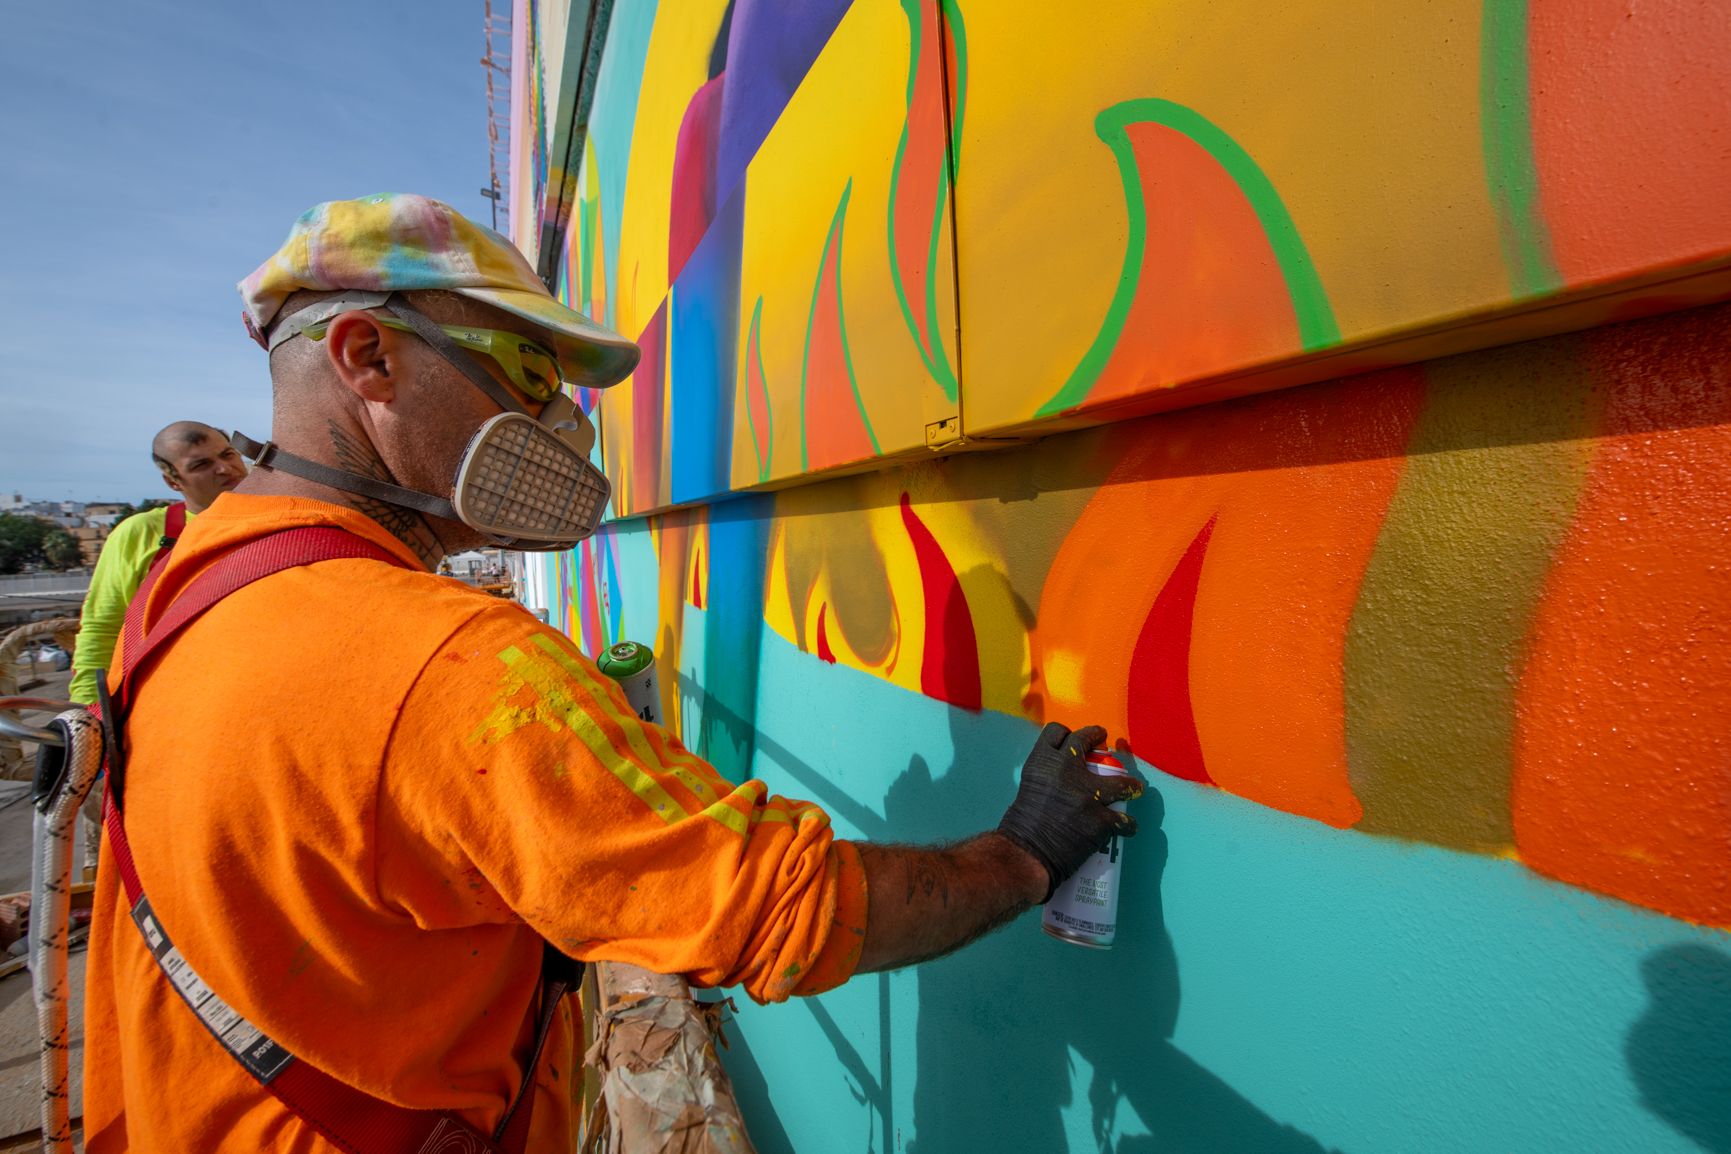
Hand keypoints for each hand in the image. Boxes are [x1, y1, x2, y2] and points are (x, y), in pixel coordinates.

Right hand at [996, 723, 1140, 900]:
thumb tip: (1062, 784)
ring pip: (1121, 783)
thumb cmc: (1019, 828)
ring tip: (1135, 788)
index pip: (1056, 732)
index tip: (1074, 738)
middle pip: (1086, 740)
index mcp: (1042, 763)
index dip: (1067, 733)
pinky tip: (1127, 828)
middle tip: (1103, 742)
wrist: (1026, 854)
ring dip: (1130, 786)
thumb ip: (1046, 780)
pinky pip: (1124, 821)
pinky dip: (1127, 825)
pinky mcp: (1101, 820)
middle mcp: (1066, 771)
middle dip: (1097, 737)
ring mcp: (1087, 795)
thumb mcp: (1029, 790)